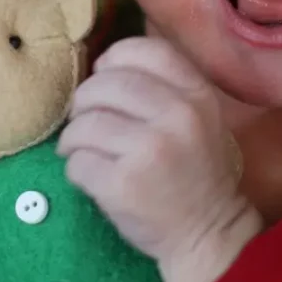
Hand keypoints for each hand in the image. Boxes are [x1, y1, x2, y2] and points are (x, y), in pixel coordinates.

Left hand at [57, 37, 261, 281]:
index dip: (112, 59)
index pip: (141, 49)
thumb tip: (101, 67)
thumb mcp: (199, 116)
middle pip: (105, 84)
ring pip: (85, 123)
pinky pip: (77, 162)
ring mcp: (150, 150)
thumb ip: (163, 86)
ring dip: (73, 137)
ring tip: (80, 148)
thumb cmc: (195, 170)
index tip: (105, 77)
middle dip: (84, 101)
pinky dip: (74, 168)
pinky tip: (89, 175)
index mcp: (196, 94)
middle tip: (85, 120)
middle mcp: (177, 116)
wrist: (208, 232)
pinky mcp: (123, 184)